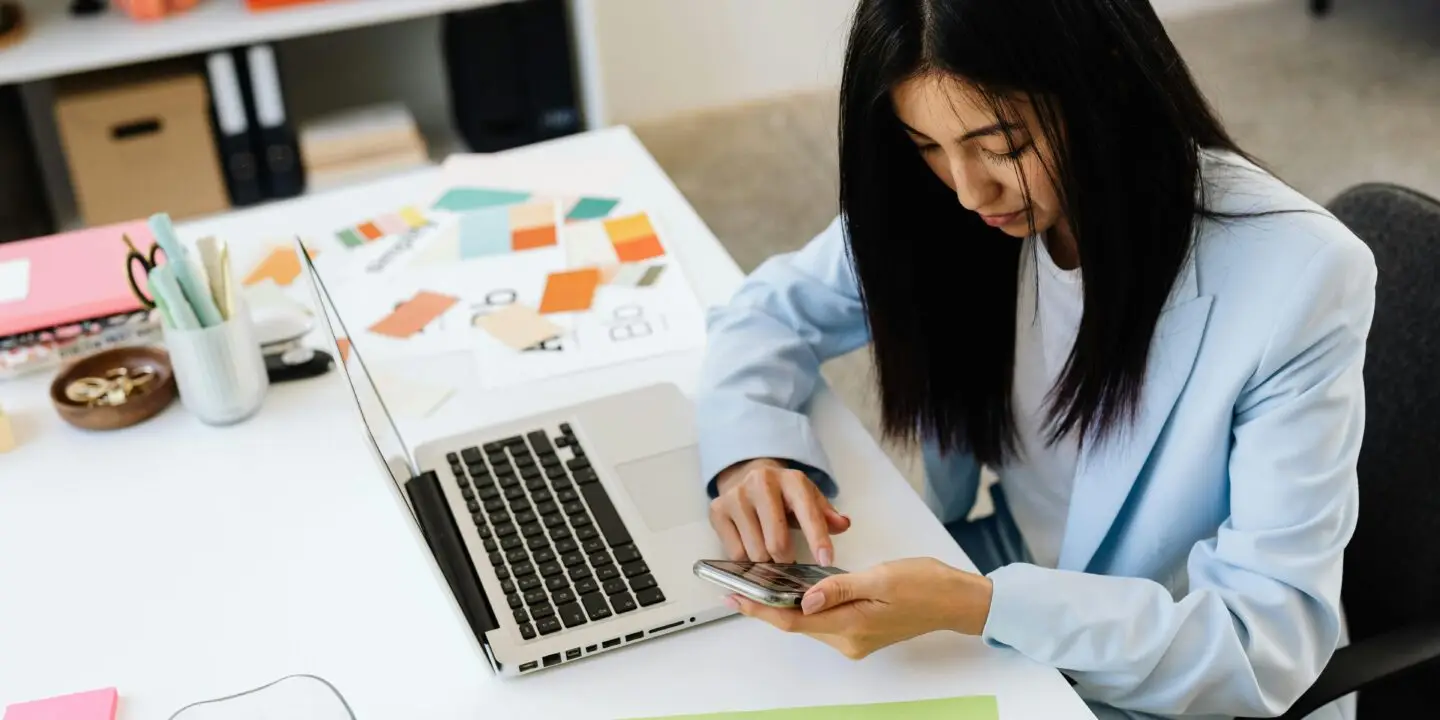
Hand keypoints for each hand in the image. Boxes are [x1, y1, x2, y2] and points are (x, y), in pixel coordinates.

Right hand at [710, 458, 850, 565]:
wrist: (746, 476)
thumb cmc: (783, 495)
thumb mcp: (808, 499)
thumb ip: (827, 515)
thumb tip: (843, 524)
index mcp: (791, 480)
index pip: (808, 513)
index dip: (818, 539)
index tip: (825, 561)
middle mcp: (762, 483)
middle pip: (777, 541)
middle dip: (786, 560)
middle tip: (789, 565)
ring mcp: (736, 496)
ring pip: (755, 551)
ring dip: (766, 562)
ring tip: (770, 556)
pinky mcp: (717, 510)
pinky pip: (735, 552)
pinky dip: (747, 561)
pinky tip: (752, 550)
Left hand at [725, 558, 993, 659]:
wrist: (956, 600)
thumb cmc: (925, 584)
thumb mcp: (879, 577)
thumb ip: (839, 588)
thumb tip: (804, 599)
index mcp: (852, 626)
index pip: (794, 620)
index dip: (761, 610)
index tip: (736, 598)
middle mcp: (850, 640)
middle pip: (797, 624)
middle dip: (768, 607)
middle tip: (740, 587)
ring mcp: (856, 639)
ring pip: (810, 623)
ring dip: (787, 606)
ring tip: (761, 585)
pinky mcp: (862, 633)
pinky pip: (826, 621)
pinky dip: (809, 607)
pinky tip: (797, 591)